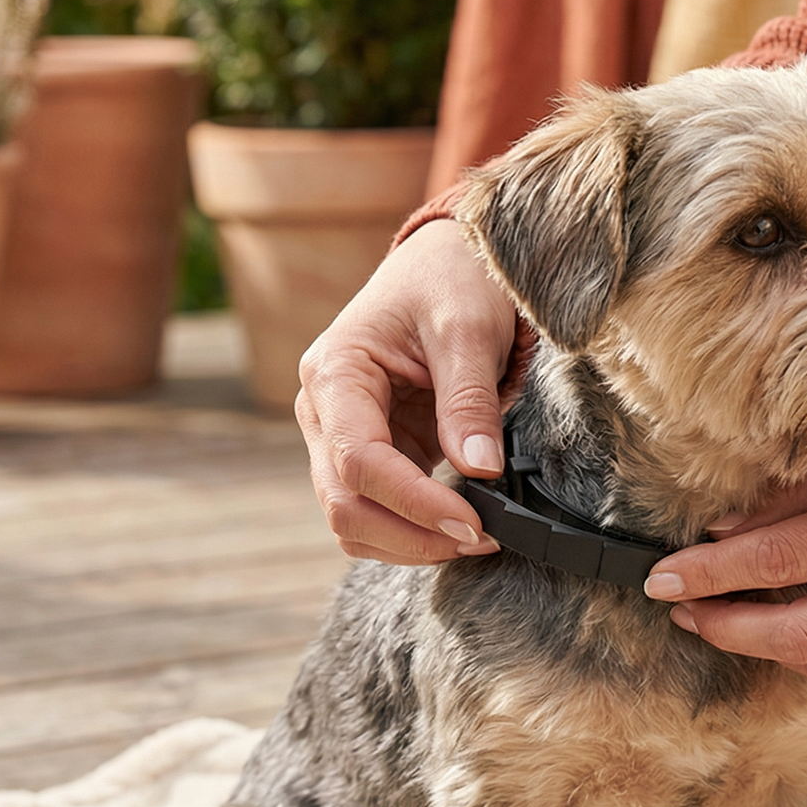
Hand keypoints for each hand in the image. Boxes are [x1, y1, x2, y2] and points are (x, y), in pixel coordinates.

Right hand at [295, 218, 515, 563]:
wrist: (451, 262)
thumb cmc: (454, 279)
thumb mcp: (468, 329)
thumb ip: (467, 400)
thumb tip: (477, 470)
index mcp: (335, 373)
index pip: (359, 461)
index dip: (414, 503)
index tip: (472, 524)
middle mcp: (324, 411)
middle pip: (344, 504)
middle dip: (410, 535)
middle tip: (483, 539)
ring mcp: (341, 437)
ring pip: (354, 520)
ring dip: (409, 543)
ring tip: (478, 536)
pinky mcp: (371, 453)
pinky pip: (377, 511)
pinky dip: (413, 531)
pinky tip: (461, 524)